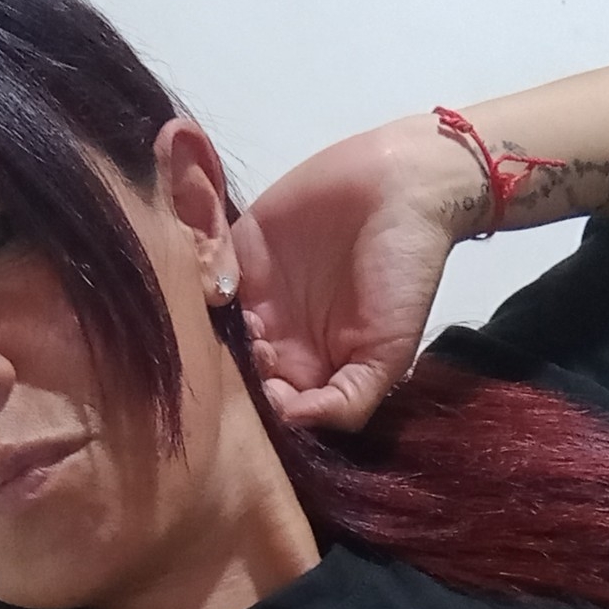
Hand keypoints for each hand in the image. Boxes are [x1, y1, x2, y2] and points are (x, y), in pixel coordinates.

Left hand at [230, 118, 477, 430]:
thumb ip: (347, 401)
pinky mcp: (237, 244)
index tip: (271, 384)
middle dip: (234, 363)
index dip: (263, 401)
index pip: (270, 402)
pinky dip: (203, 272)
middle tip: (254, 344)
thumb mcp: (389, 353)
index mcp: (312, 366)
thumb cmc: (405, 274)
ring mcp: (255, 291)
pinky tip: (224, 274)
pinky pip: (204, 267)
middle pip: (233, 365)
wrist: (404, 185)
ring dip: (217, 323)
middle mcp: (278, 335)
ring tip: (246, 310)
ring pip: (213, 322)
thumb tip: (292, 422)